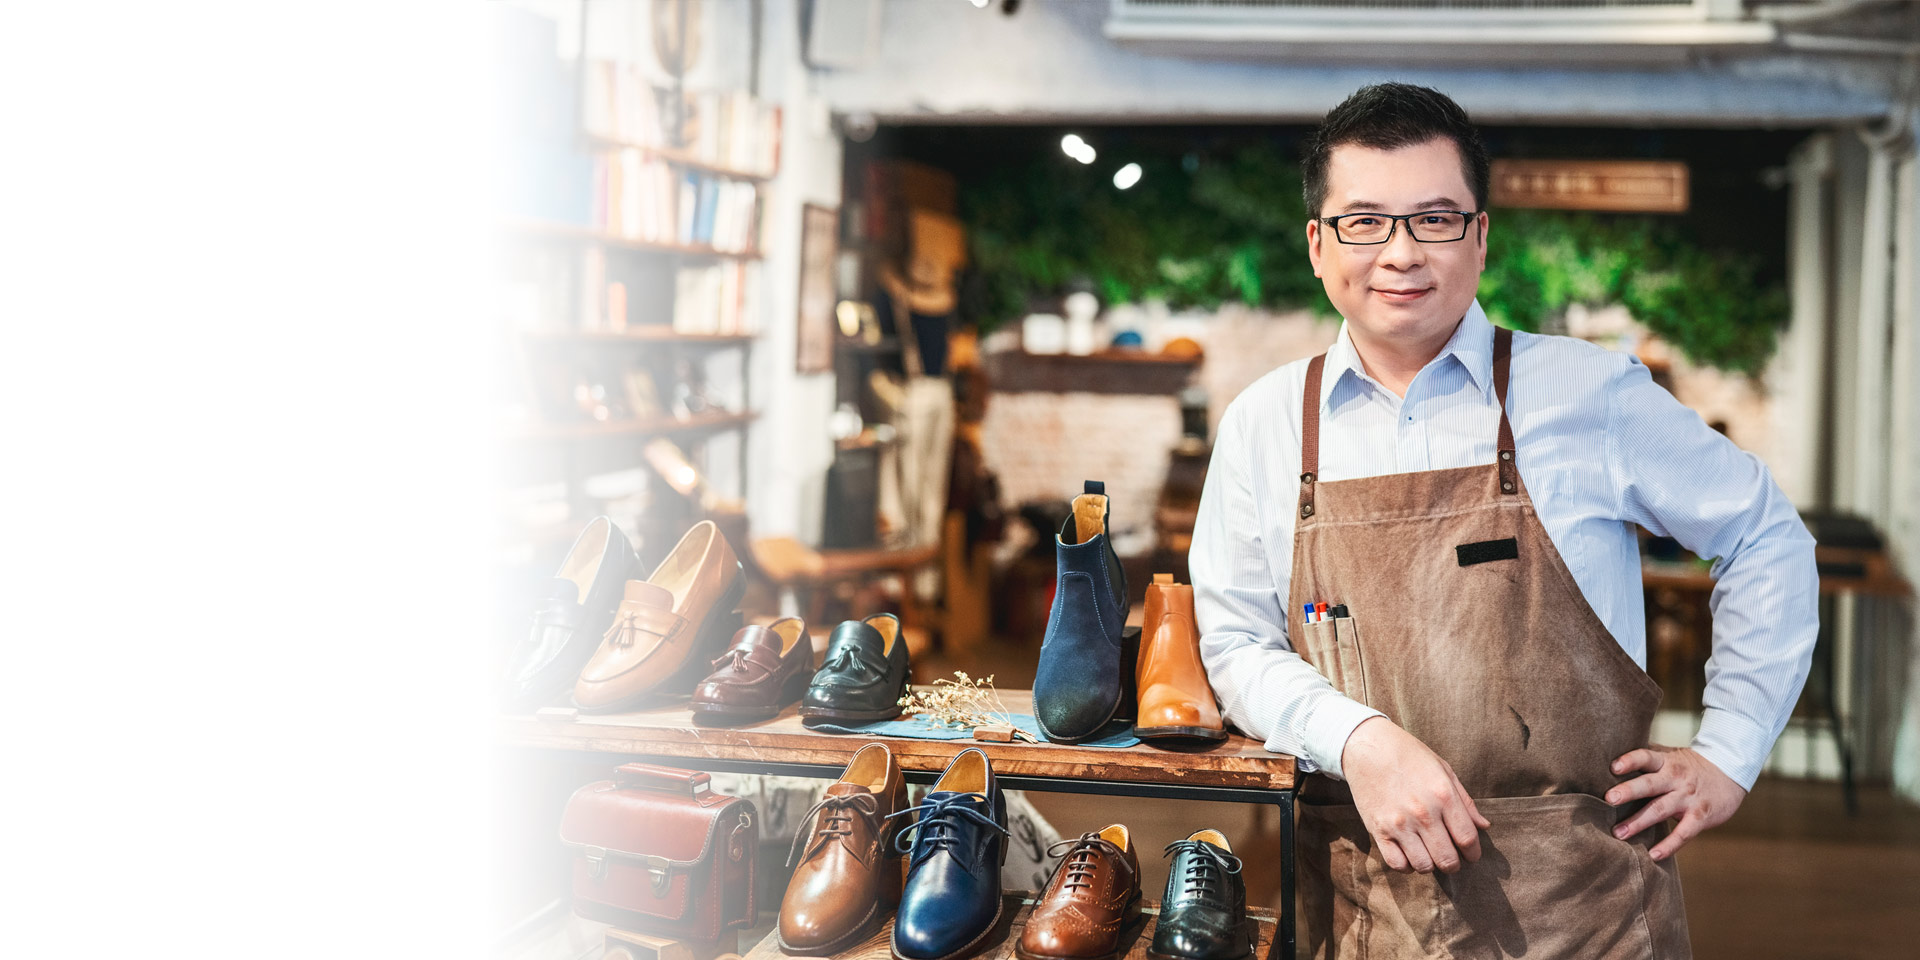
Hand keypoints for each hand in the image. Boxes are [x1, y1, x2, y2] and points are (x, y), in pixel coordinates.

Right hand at [1340, 716, 1490, 874]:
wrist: (1368, 748)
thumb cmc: (1409, 756)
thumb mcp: (1443, 770)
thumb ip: (1465, 801)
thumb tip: (1484, 826)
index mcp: (1443, 796)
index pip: (1467, 839)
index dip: (1474, 853)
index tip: (1471, 854)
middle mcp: (1423, 813)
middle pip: (1447, 859)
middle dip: (1454, 864)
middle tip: (1451, 859)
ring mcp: (1399, 823)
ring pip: (1424, 865)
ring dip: (1430, 865)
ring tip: (1429, 855)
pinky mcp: (1378, 830)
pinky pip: (1397, 863)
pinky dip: (1407, 865)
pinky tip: (1409, 854)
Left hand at [1607, 745, 1745, 860]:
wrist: (1730, 771)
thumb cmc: (1689, 765)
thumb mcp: (1670, 756)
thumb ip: (1646, 760)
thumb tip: (1609, 758)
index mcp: (1666, 762)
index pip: (1646, 757)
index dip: (1630, 760)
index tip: (1613, 767)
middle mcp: (1676, 778)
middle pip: (1650, 784)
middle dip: (1629, 791)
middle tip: (1608, 799)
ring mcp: (1688, 798)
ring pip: (1661, 810)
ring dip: (1639, 822)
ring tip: (1619, 833)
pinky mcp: (1701, 816)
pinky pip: (1684, 833)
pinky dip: (1669, 845)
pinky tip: (1653, 854)